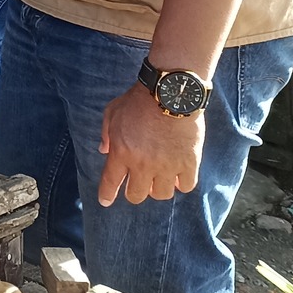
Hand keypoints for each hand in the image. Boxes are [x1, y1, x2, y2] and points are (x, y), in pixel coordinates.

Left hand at [97, 85, 203, 204]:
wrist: (170, 91)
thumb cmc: (139, 100)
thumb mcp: (112, 112)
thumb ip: (106, 133)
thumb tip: (104, 151)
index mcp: (121, 153)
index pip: (110, 183)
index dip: (106, 195)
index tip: (105, 201)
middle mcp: (142, 164)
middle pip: (136, 195)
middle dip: (134, 191)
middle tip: (138, 182)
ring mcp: (167, 165)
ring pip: (161, 194)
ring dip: (157, 188)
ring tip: (159, 177)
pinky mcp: (189, 163)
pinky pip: (185, 186)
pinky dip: (180, 183)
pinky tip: (178, 175)